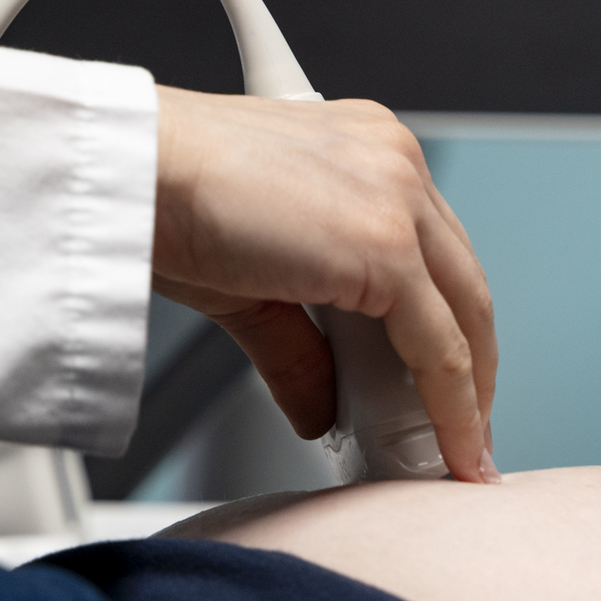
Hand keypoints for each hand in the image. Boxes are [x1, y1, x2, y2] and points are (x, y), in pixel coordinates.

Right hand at [151, 87, 498, 482]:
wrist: (131, 173)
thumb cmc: (164, 199)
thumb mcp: (249, 285)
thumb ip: (299, 347)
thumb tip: (320, 409)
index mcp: (368, 149)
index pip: (432, 250)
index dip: (445, 324)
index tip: (440, 381)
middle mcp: (394, 160)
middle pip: (461, 281)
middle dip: (468, 367)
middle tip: (455, 430)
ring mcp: (398, 197)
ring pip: (466, 312)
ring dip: (465, 392)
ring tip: (446, 451)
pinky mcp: (387, 244)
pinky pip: (441, 345)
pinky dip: (451, 405)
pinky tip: (448, 444)